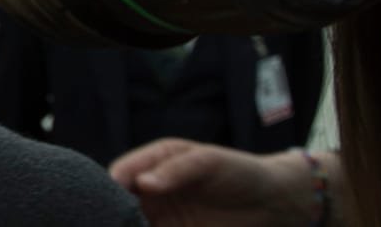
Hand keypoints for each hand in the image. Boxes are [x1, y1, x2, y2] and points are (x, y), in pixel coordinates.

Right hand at [109, 139, 313, 226]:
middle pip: (117, 203)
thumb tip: (143, 183)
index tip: (107, 204)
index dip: (108, 187)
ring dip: (126, 226)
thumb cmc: (240, 172)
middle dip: (110, 214)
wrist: (273, 204)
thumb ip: (177, 170)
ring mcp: (160, 215)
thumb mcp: (209, 162)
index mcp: (154, 161)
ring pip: (131, 223)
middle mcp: (150, 189)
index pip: (120, 174)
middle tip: (109, 223)